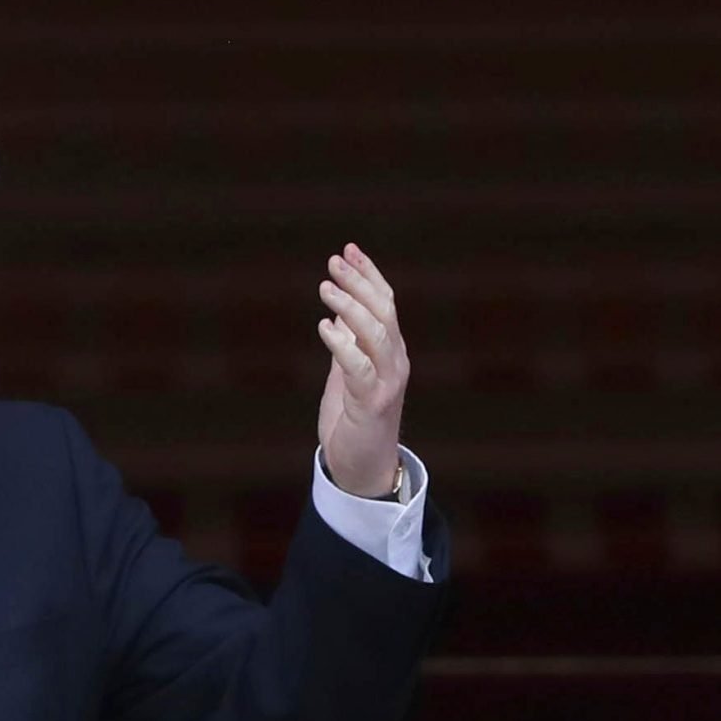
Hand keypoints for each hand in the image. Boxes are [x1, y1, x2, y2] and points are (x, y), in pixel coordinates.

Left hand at [315, 244, 409, 496]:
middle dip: (360, 283)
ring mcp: (388, 383)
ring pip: (376, 334)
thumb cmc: (354, 422)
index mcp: (391, 352)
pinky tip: (325, 328)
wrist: (363, 469)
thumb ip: (349, 346)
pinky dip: (342, 345)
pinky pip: (359, 367)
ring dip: (351, 307)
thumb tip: (338, 315)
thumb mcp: (349, 375)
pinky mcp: (373, 404)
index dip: (369, 275)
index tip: (349, 250)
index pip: (386, 304)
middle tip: (334, 261)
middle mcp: (396, 363)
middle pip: (383, 312)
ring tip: (326, 288)